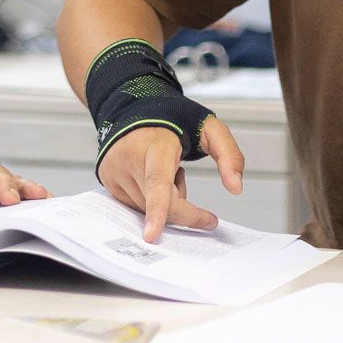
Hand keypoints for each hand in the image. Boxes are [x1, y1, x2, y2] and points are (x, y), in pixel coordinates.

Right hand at [97, 117, 244, 241]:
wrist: (136, 107)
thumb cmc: (174, 119)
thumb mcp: (210, 129)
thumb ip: (229, 155)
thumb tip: (235, 188)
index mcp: (156, 143)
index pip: (157, 182)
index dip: (158, 211)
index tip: (152, 235)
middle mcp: (130, 157)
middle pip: (159, 204)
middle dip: (185, 212)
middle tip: (207, 218)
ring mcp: (115, 169)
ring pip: (146, 209)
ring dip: (166, 203)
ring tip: (170, 175)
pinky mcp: (107, 179)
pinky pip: (134, 206)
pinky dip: (151, 201)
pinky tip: (153, 180)